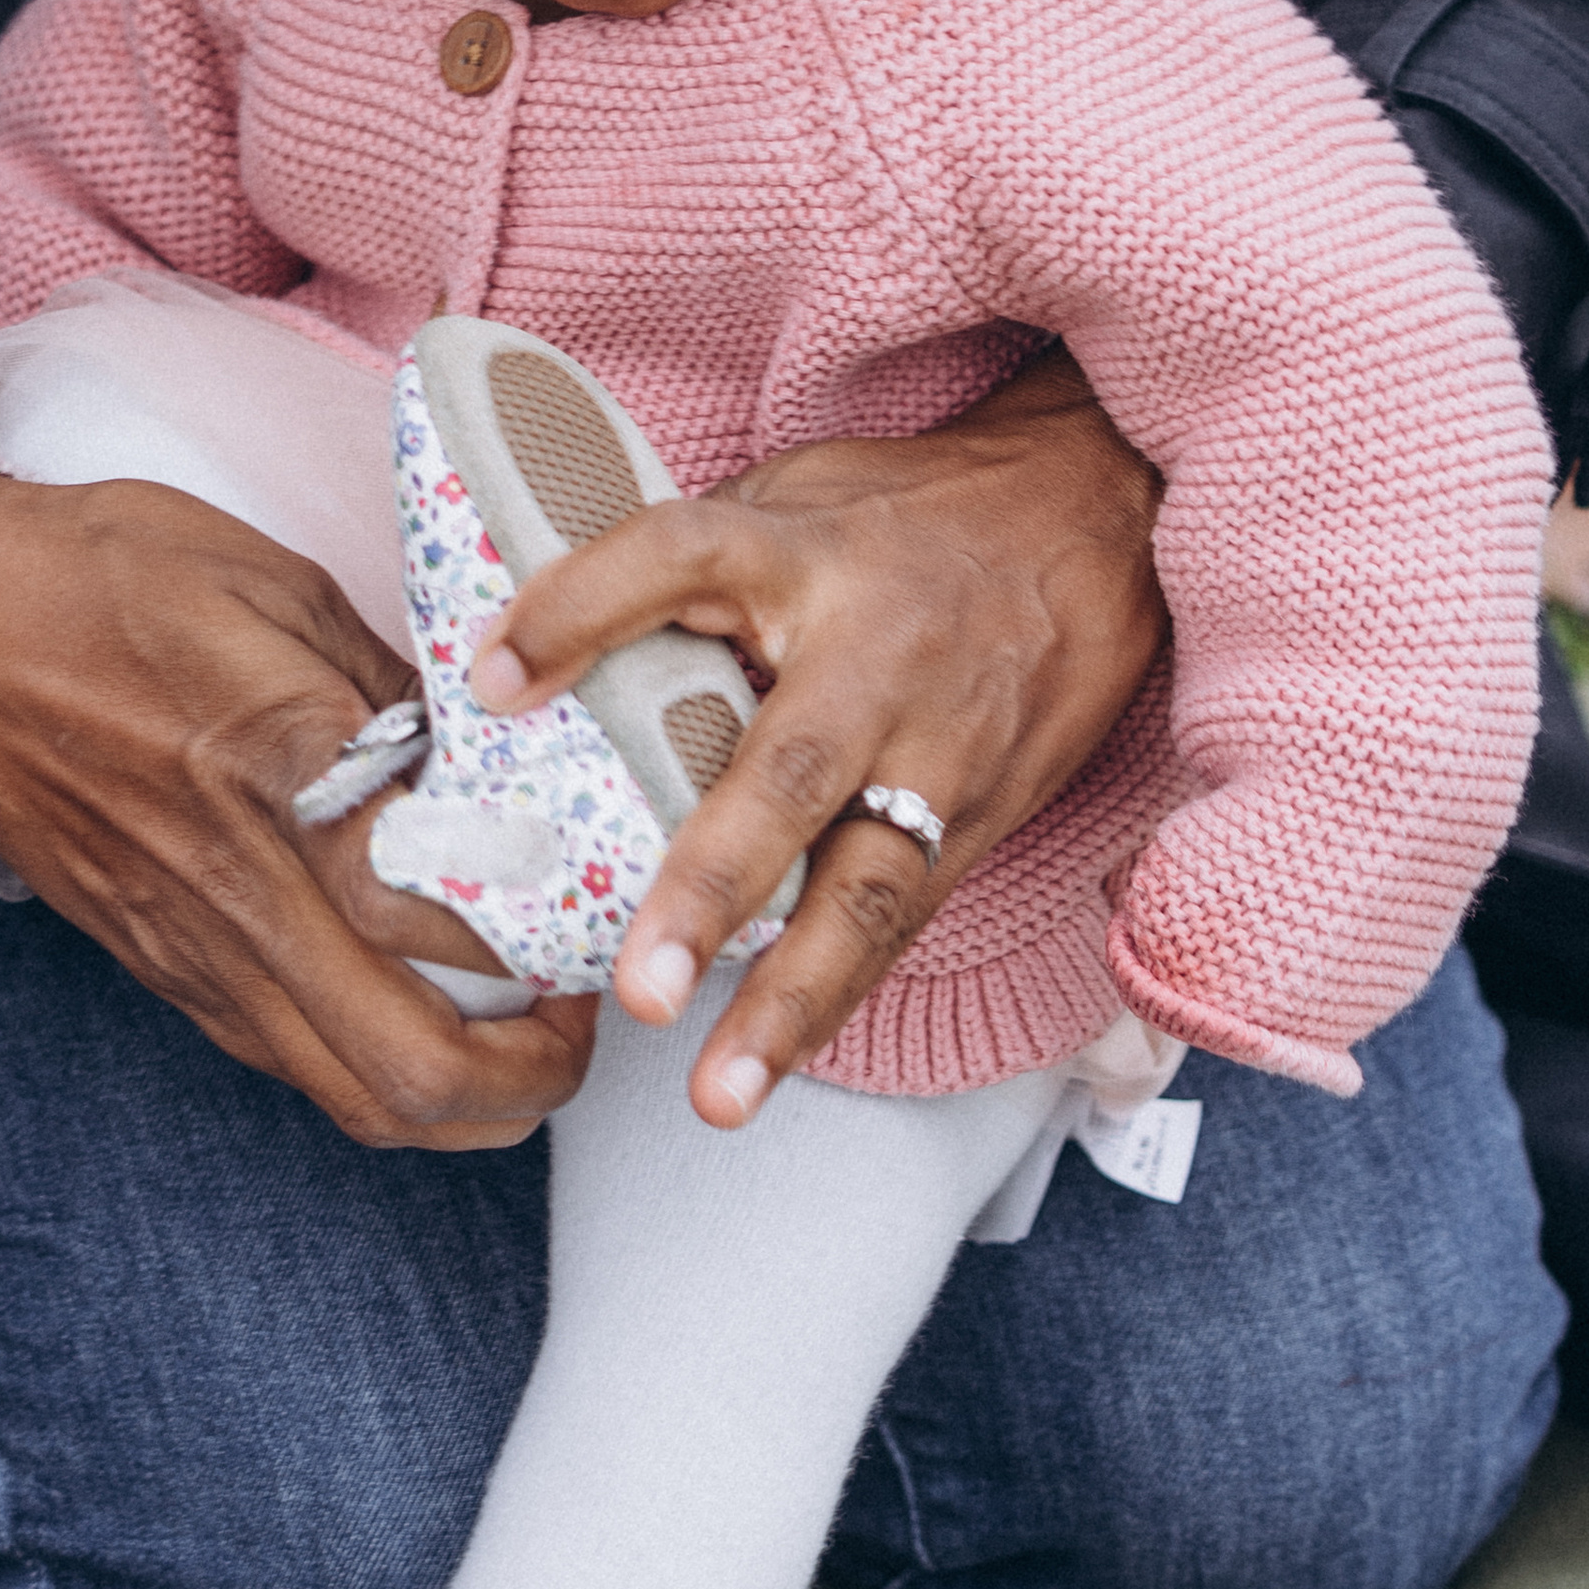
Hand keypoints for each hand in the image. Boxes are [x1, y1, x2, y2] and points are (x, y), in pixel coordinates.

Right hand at [0, 450, 593, 1146]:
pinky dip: (376, 1062)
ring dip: (460, 1094)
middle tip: (585, 1017)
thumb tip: (490, 756)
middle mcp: (236, 894)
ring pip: (352, 1095)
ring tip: (524, 1030)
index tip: (611, 896)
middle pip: (413, 1068)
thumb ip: (388, 685)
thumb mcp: (269, 586)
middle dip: (532, 1076)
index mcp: (276, 778)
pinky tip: (420, 1001)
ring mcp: (191, 952)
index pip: (453, 907)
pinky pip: (291, 1061)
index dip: (557, 924)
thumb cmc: (92, 578)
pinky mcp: (160, 970)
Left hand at [468, 349, 1166, 1125]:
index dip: (584, 606)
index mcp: (807, 554)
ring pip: (870, 887)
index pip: (683, 558)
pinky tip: (773, 1065)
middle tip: (641, 988)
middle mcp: (877, 660)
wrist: (1094, 524)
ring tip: (719, 1091)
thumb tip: (530, 634)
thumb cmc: (909, 519)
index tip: (494, 675)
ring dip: (791, 999)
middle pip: (791, 771)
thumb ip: (685, 566)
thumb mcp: (793, 497)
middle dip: (712, 885)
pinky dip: (836, 997)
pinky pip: (902, 919)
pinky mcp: (982, 816)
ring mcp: (941, 750)